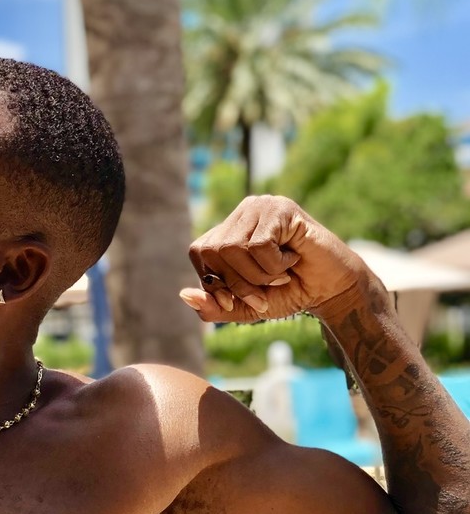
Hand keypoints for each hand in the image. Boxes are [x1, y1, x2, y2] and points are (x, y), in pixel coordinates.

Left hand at [180, 195, 372, 325]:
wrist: (330, 288)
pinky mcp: (281, 208)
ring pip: (234, 249)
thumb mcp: (244, 307)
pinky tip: (293, 259)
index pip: (199, 252)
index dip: (214, 281)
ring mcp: (261, 206)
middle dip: (239, 283)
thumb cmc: (288, 293)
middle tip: (266, 289)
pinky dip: (275, 265)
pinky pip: (258, 245)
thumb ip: (213, 306)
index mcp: (228, 231)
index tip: (240, 301)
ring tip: (282, 272)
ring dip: (259, 275)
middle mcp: (241, 213)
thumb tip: (183, 295)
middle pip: (213, 251)